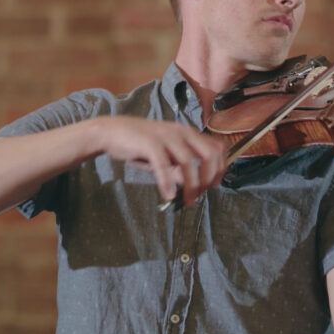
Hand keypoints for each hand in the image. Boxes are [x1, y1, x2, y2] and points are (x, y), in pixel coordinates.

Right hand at [94, 116, 225, 207]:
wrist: (112, 132)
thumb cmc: (140, 146)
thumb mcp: (166, 157)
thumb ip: (180, 169)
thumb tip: (193, 186)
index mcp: (188, 133)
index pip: (218, 147)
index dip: (221, 168)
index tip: (213, 184)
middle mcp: (181, 132)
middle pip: (209, 154)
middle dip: (210, 178)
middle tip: (202, 194)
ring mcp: (166, 136)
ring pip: (188, 162)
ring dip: (191, 185)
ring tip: (188, 201)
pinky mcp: (150, 143)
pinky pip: (163, 165)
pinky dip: (167, 182)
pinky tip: (168, 196)